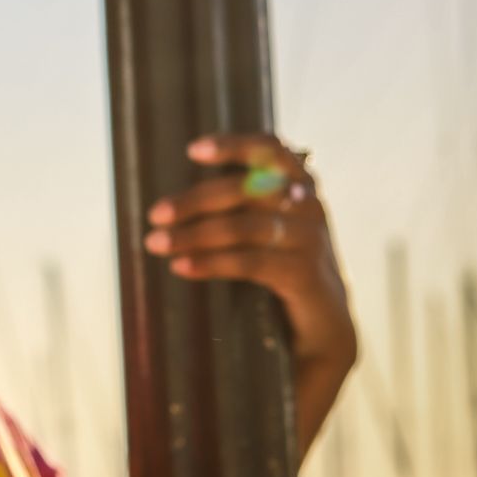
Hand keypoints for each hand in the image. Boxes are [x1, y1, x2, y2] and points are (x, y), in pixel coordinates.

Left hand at [142, 131, 357, 459]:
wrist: (320, 331)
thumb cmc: (280, 274)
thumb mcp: (262, 233)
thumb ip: (239, 208)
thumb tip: (172, 202)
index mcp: (299, 187)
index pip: (271, 150)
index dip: (235, 145)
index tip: (193, 150)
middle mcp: (308, 207)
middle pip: (246, 189)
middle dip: (195, 200)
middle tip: (155, 214)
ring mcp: (311, 241)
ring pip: (244, 227)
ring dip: (194, 234)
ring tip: (155, 244)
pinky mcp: (306, 275)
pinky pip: (251, 262)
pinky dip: (212, 263)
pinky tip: (181, 267)